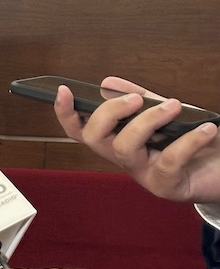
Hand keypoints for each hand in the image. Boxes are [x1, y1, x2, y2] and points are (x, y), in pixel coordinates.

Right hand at [54, 76, 219, 202]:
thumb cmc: (196, 144)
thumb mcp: (167, 115)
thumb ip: (140, 100)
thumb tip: (107, 83)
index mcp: (120, 141)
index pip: (81, 129)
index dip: (66, 113)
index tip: (64, 91)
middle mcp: (126, 159)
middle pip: (93, 138)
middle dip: (107, 113)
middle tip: (135, 99)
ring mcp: (143, 174)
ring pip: (124, 147)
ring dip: (146, 122)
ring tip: (173, 106)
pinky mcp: (166, 186)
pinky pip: (168, 160)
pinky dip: (187, 141)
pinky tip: (205, 129)